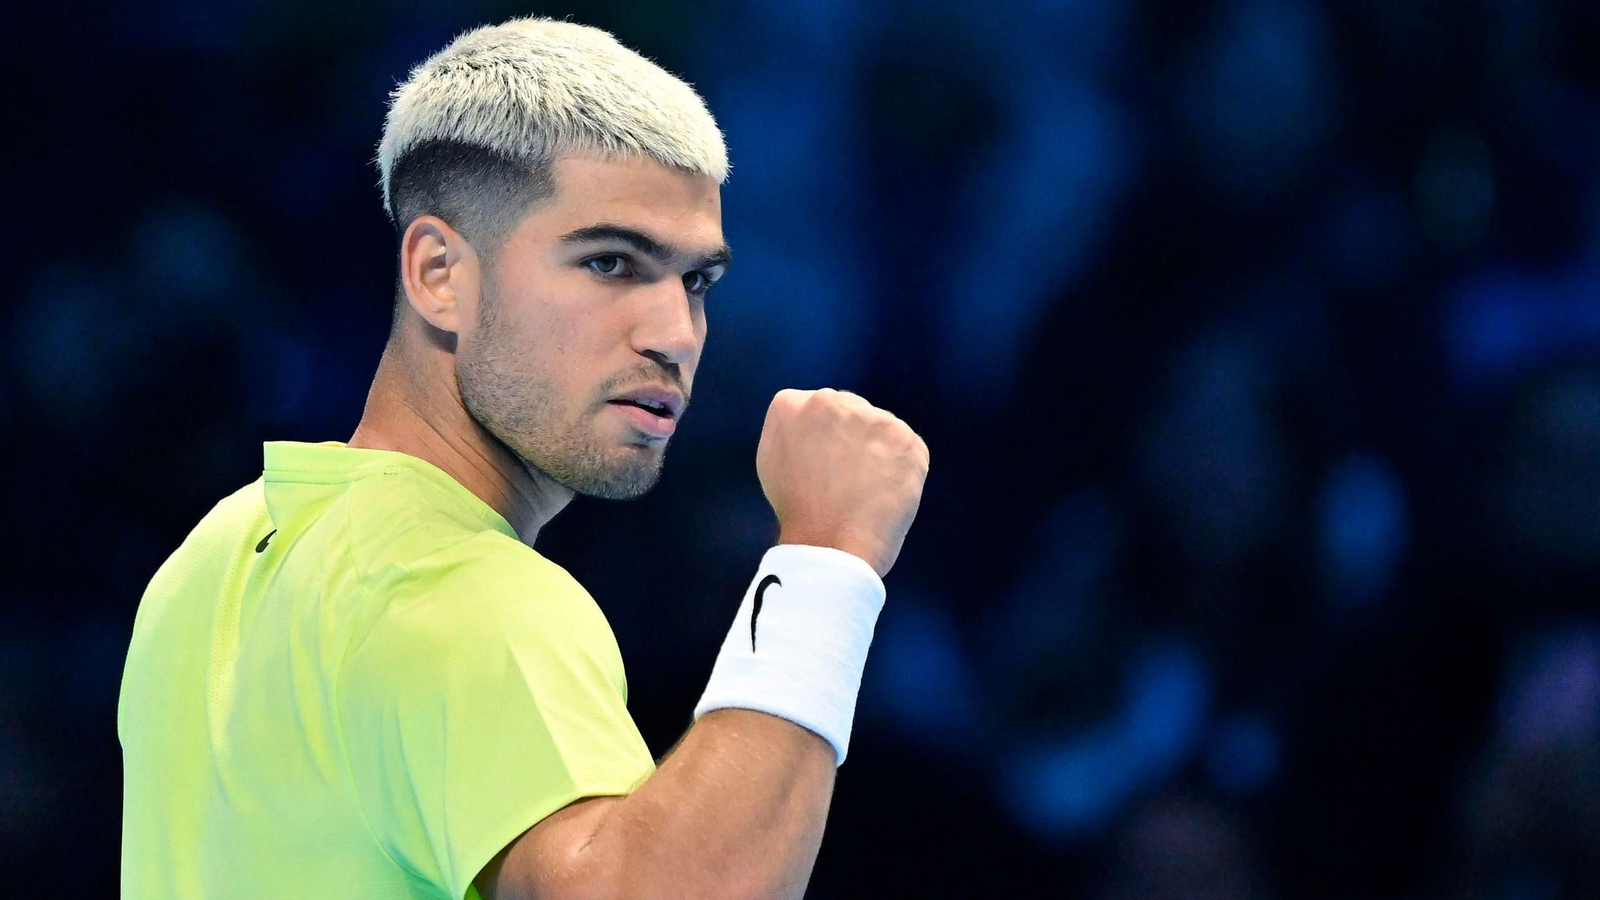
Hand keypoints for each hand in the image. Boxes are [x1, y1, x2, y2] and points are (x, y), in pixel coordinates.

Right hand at [755, 388, 929, 577]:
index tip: (824, 467)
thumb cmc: (798, 513)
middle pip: (851, 412)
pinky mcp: (904, 438)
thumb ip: (792, 430)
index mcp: (789, 404)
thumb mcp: (773, 460)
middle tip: (846, 481)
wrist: (829, 546)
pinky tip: (885, 493)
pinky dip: (903, 470)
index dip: (825, 441)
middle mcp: (828, 401)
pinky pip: (909, 449)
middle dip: (852, 439)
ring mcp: (869, 417)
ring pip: (881, 429)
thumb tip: (814, 423)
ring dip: (879, 453)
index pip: (818, 409)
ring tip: (864, 491)